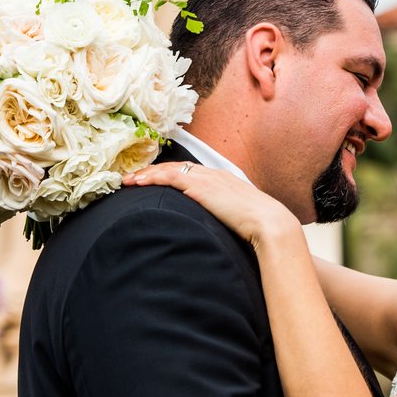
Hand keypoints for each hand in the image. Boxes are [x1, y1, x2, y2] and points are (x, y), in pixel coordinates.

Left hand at [123, 162, 296, 245]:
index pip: (189, 172)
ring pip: (169, 170)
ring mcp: (207, 179)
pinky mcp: (201, 187)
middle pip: (175, 167)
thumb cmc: (258, 226)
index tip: (152, 179)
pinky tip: (139, 182)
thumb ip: (225, 216)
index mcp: (222, 180)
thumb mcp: (239, 217)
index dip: (168, 174)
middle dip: (151, 171)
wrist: (269, 223)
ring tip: (127, 180)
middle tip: (132, 177)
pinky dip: (152, 178)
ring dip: (146, 174)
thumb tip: (219, 228)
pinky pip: (171, 177)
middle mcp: (213, 174)